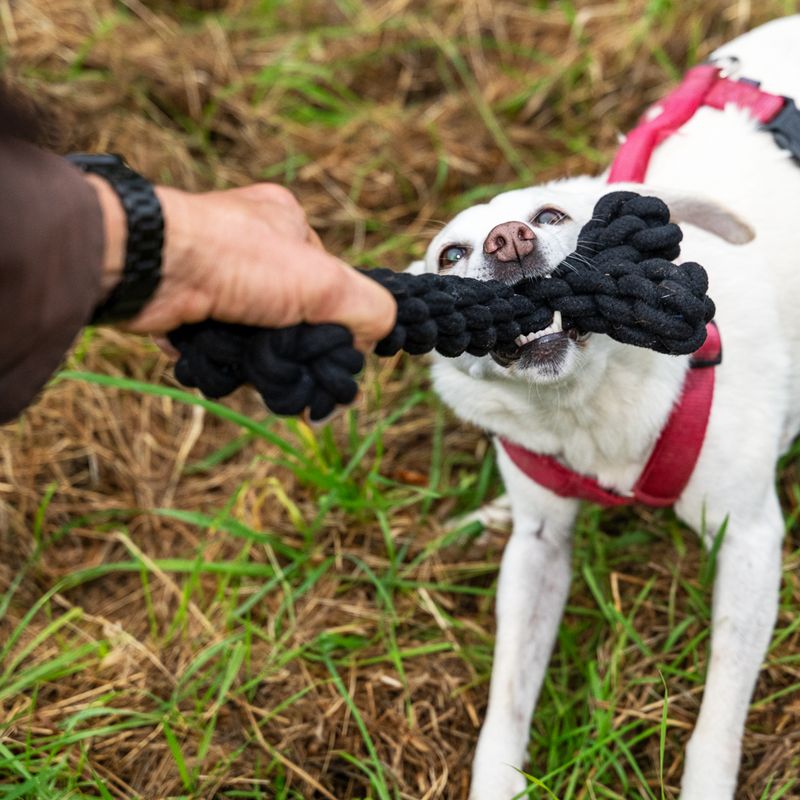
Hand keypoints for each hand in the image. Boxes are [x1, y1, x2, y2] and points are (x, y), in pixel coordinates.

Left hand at [88, 178, 396, 352]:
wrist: (149, 267)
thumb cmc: (239, 258)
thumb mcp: (324, 281)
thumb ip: (369, 308)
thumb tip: (375, 339)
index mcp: (285, 221)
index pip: (327, 280)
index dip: (333, 320)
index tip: (330, 351)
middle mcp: (248, 243)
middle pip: (290, 312)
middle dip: (292, 347)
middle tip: (290, 371)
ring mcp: (213, 272)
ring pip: (256, 333)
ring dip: (258, 360)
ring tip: (252, 370)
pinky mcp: (183, 302)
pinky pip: (220, 342)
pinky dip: (225, 360)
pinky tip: (222, 364)